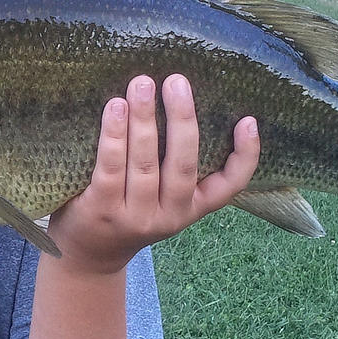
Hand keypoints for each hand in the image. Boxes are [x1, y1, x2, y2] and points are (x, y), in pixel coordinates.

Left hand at [47, 73, 259, 275]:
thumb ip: (173, 167)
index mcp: (191, 208)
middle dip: (182, 119)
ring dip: (144, 120)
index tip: (248, 121)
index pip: (230, 186)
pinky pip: (111, 168)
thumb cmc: (127, 213)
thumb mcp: (162, 199)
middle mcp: (169, 216)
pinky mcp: (102, 210)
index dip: (245, 155)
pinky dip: (114, 136)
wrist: (88, 257)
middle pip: (183, 165)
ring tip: (142, 84)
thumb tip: (178, 102)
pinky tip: (114, 108)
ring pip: (145, 163)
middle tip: (177, 81)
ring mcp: (135, 216)